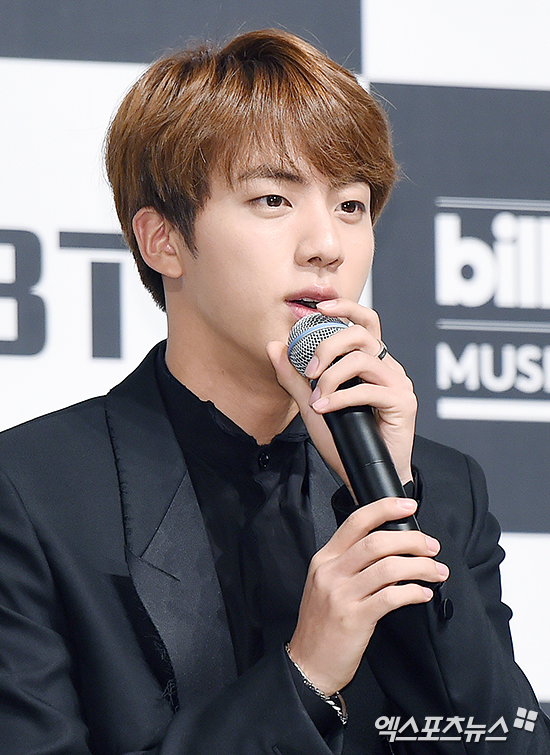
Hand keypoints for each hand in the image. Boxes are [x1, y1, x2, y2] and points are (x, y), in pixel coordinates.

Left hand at [267, 298, 416, 485]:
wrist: (366, 475)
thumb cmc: (345, 439)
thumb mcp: (313, 404)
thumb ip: (295, 377)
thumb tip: (275, 346)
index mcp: (372, 361)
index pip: (365, 321)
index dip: (346, 307)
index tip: (319, 309)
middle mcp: (388, 367)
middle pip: (360, 334)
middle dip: (328, 347)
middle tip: (309, 370)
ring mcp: (398, 383)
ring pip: (362, 359)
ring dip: (331, 377)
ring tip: (316, 398)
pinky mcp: (403, 402)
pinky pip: (369, 389)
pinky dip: (340, 397)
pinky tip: (324, 408)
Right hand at [288, 497, 448, 694]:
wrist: (308, 663)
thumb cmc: (323, 624)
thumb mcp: (328, 584)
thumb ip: (351, 564)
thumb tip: (392, 548)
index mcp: (324, 558)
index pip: (356, 522)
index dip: (384, 508)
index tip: (408, 505)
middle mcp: (331, 572)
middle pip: (376, 542)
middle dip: (411, 540)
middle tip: (432, 546)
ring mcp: (341, 595)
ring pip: (388, 567)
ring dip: (420, 566)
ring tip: (436, 571)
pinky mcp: (355, 619)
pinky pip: (391, 597)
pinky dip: (413, 592)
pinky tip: (423, 593)